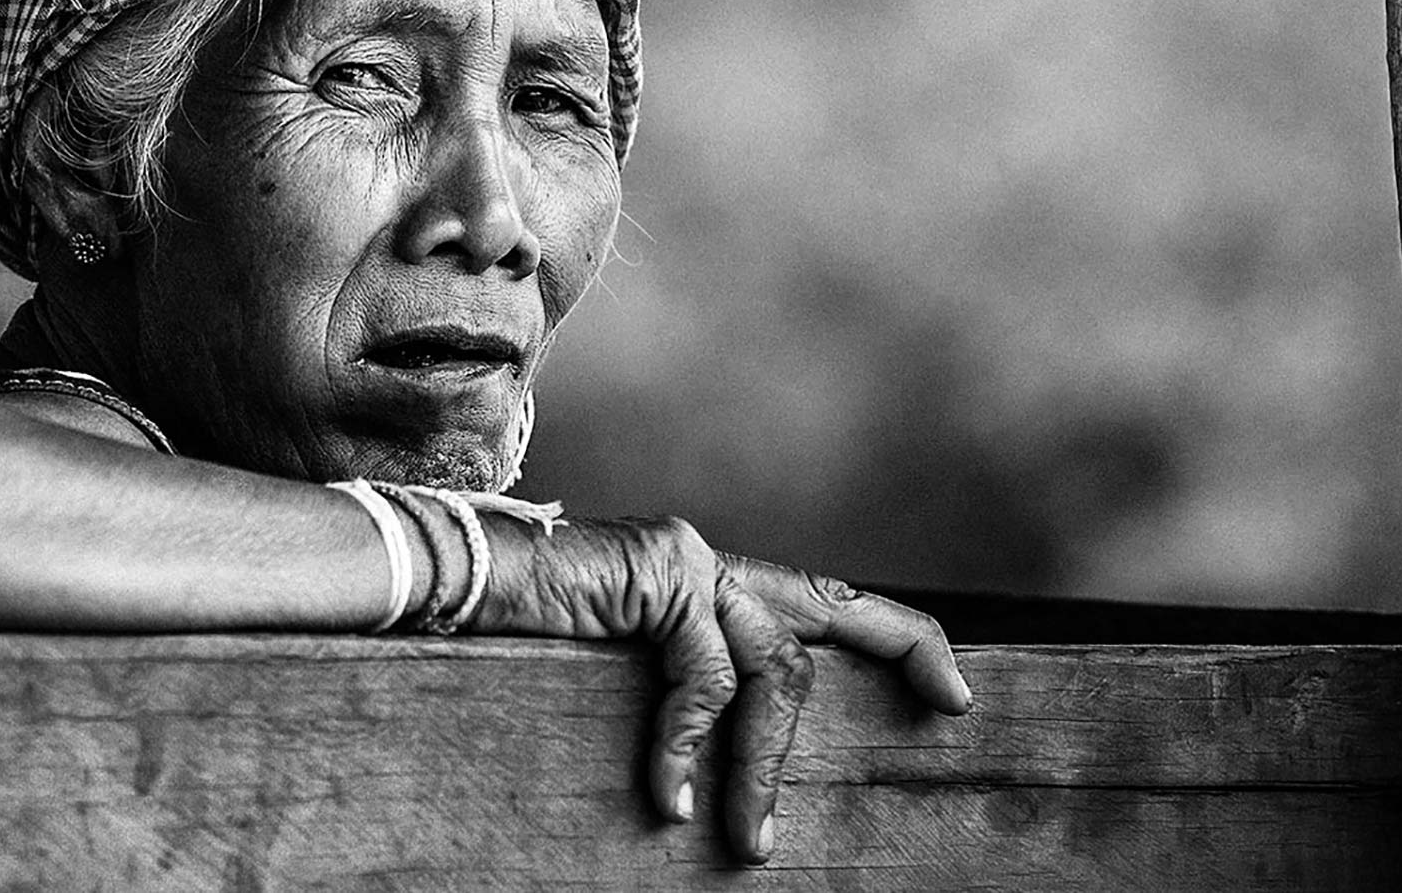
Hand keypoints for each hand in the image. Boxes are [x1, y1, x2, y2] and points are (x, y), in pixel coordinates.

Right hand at [476, 518, 969, 863]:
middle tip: (952, 708)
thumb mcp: (621, 677)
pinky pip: (704, 679)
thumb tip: (730, 774)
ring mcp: (686, 561)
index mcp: (702, 582)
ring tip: (743, 841)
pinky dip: (689, 747)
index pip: (818, 600)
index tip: (953, 689)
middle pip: (830, 609)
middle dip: (904, 649)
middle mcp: (705, 560)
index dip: (895, 635)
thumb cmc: (520, 643)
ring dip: (762, 764)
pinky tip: (666, 798)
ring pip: (772, 668)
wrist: (448, 587)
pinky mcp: (661, 577)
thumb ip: (684, 693)